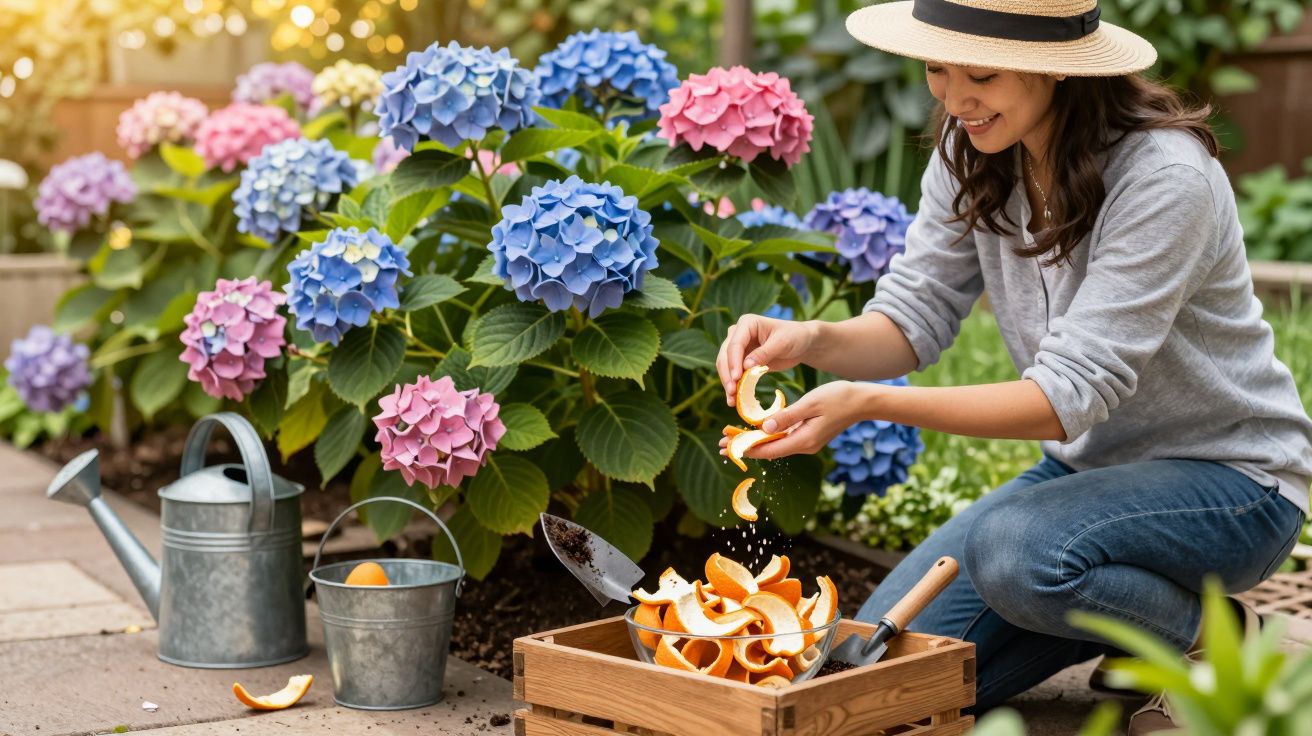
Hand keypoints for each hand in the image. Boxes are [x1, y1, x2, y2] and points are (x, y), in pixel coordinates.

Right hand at [716, 314, 817, 406]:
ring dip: (727, 382)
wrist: (802, 343)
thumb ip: (764, 353)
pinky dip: (734, 386)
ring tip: (732, 400)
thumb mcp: (782, 343)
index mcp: (747, 323)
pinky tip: (734, 399)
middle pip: (725, 355)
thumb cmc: (794, 336)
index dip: (733, 362)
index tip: (736, 378)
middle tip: (732, 392)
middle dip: (727, 374)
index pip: (735, 344)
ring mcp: (739, 347)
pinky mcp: (742, 360)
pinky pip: (734, 374)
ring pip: (726, 366)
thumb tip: (745, 366)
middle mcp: (738, 333)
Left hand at [719, 381, 871, 459]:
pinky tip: (755, 431)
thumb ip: (787, 416)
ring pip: (775, 444)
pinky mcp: (809, 435)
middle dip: (745, 447)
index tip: (727, 447)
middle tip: (721, 445)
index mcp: (804, 440)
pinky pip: (784, 438)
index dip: (746, 448)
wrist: (863, 400)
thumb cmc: (838, 397)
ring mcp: (807, 442)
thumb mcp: (810, 403)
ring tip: (732, 437)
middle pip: (768, 450)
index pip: (768, 450)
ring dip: (754, 441)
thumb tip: (763, 427)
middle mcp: (804, 445)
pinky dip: (767, 435)